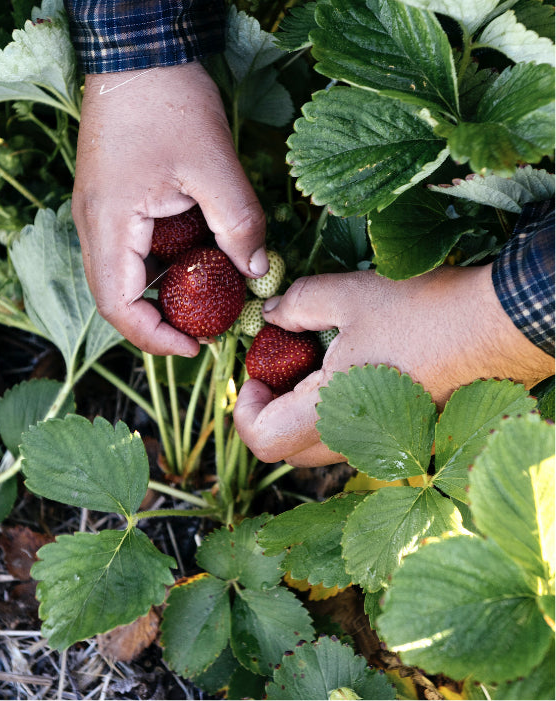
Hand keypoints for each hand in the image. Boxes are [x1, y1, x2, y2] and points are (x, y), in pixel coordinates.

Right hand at [71, 61, 266, 355]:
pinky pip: (132, 252)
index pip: (119, 306)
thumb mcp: (216, 166)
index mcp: (110, 224)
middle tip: (207, 328)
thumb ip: (239, 225)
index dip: (155, 338)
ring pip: (125, 277)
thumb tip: (258, 272)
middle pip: (118, 299)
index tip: (196, 347)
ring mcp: (100, 214)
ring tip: (209, 297)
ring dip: (163, 295)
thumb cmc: (170, 103)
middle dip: (161, 322)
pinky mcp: (113, 203)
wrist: (141, 54)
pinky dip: (162, 267)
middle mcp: (95, 226)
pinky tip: (197, 258)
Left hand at [233, 265, 552, 466]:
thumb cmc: (424, 311)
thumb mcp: (348, 295)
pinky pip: (356, 437)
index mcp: (331, 414)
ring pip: (323, 446)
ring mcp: (386, 445)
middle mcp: (356, 442)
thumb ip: (296, 305)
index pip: (263, 441)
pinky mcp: (408, 436)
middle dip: (272, 411)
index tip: (255, 374)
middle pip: (288, 449)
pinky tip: (357, 367)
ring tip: (320, 361)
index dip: (245, 410)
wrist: (501, 327)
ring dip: (305, 412)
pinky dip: (340, 412)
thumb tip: (271, 316)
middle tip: (281, 365)